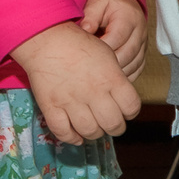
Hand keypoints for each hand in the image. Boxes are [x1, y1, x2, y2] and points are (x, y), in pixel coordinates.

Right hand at [11, 21, 141, 144]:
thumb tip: (123, 101)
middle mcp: (94, 92)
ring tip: (94, 128)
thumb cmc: (79, 45)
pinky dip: (71, 138)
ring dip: (95, 134)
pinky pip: (63, 132)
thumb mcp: (108, 56)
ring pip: (90, 131)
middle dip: (115, 128)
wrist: (47, 39)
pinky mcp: (51, 106)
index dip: (131, 113)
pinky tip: (76, 136)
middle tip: (111, 124)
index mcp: (111, 78)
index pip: (132, 108)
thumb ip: (117, 80)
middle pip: (113, 124)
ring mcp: (72, 101)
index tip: (125, 111)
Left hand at [81, 0, 147, 77]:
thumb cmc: (108, 4)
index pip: (117, 38)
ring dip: (116, 72)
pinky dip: (124, 75)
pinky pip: (137, 70)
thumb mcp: (97, 3)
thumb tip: (84, 30)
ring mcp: (144, 45)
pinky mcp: (143, 54)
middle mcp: (140, 32)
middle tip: (89, 69)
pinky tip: (110, 76)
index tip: (86, 53)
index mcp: (129, 18)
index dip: (101, 49)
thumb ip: (90, 16)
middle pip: (127, 54)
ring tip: (98, 75)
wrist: (125, 3)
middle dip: (108, 63)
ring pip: (133, 65)